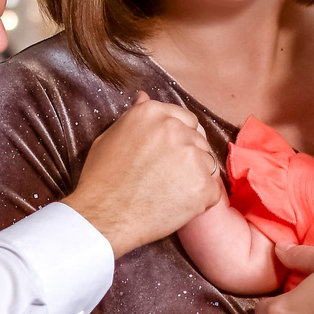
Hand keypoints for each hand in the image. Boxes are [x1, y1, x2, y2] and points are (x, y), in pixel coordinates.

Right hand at [65, 94, 222, 258]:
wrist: (104, 217)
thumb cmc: (101, 180)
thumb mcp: (110, 137)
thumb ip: (135, 116)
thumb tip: (144, 97)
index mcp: (153, 114)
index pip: (185, 119)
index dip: (179, 138)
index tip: (168, 154)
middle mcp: (176, 130)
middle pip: (198, 140)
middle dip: (188, 156)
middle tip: (166, 177)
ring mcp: (193, 157)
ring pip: (207, 163)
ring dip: (195, 177)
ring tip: (169, 192)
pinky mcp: (204, 186)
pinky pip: (212, 190)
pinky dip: (199, 200)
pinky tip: (177, 206)